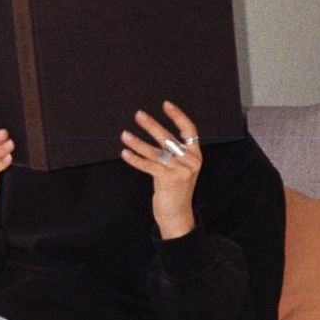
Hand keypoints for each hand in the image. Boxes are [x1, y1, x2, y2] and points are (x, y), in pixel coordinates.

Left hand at [119, 100, 202, 238]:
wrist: (177, 214)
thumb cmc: (174, 188)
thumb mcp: (178, 168)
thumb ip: (172, 153)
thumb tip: (155, 132)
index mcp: (195, 155)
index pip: (189, 130)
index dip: (178, 116)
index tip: (165, 104)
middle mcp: (191, 161)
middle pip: (169, 138)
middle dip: (152, 125)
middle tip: (138, 115)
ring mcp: (181, 171)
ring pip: (155, 152)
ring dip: (137, 142)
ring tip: (124, 134)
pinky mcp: (169, 180)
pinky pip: (149, 166)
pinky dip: (135, 159)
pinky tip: (125, 153)